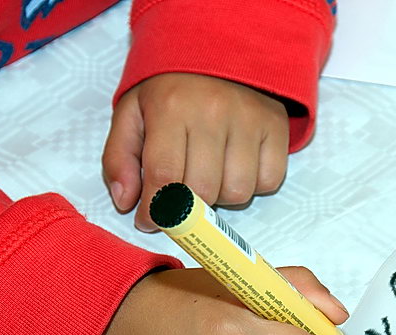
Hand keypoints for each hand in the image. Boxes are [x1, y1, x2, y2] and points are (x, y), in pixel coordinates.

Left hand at [102, 73, 289, 231]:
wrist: (218, 50)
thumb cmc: (170, 91)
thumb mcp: (132, 115)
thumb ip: (119, 159)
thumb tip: (126, 203)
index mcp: (171, 107)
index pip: (164, 177)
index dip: (155, 211)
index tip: (150, 222)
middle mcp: (214, 112)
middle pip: (203, 191)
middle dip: (187, 207)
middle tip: (180, 199)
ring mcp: (250, 119)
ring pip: (238, 193)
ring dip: (221, 197)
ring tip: (209, 176)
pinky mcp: (276, 127)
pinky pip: (268, 182)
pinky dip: (252, 186)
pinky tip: (235, 167)